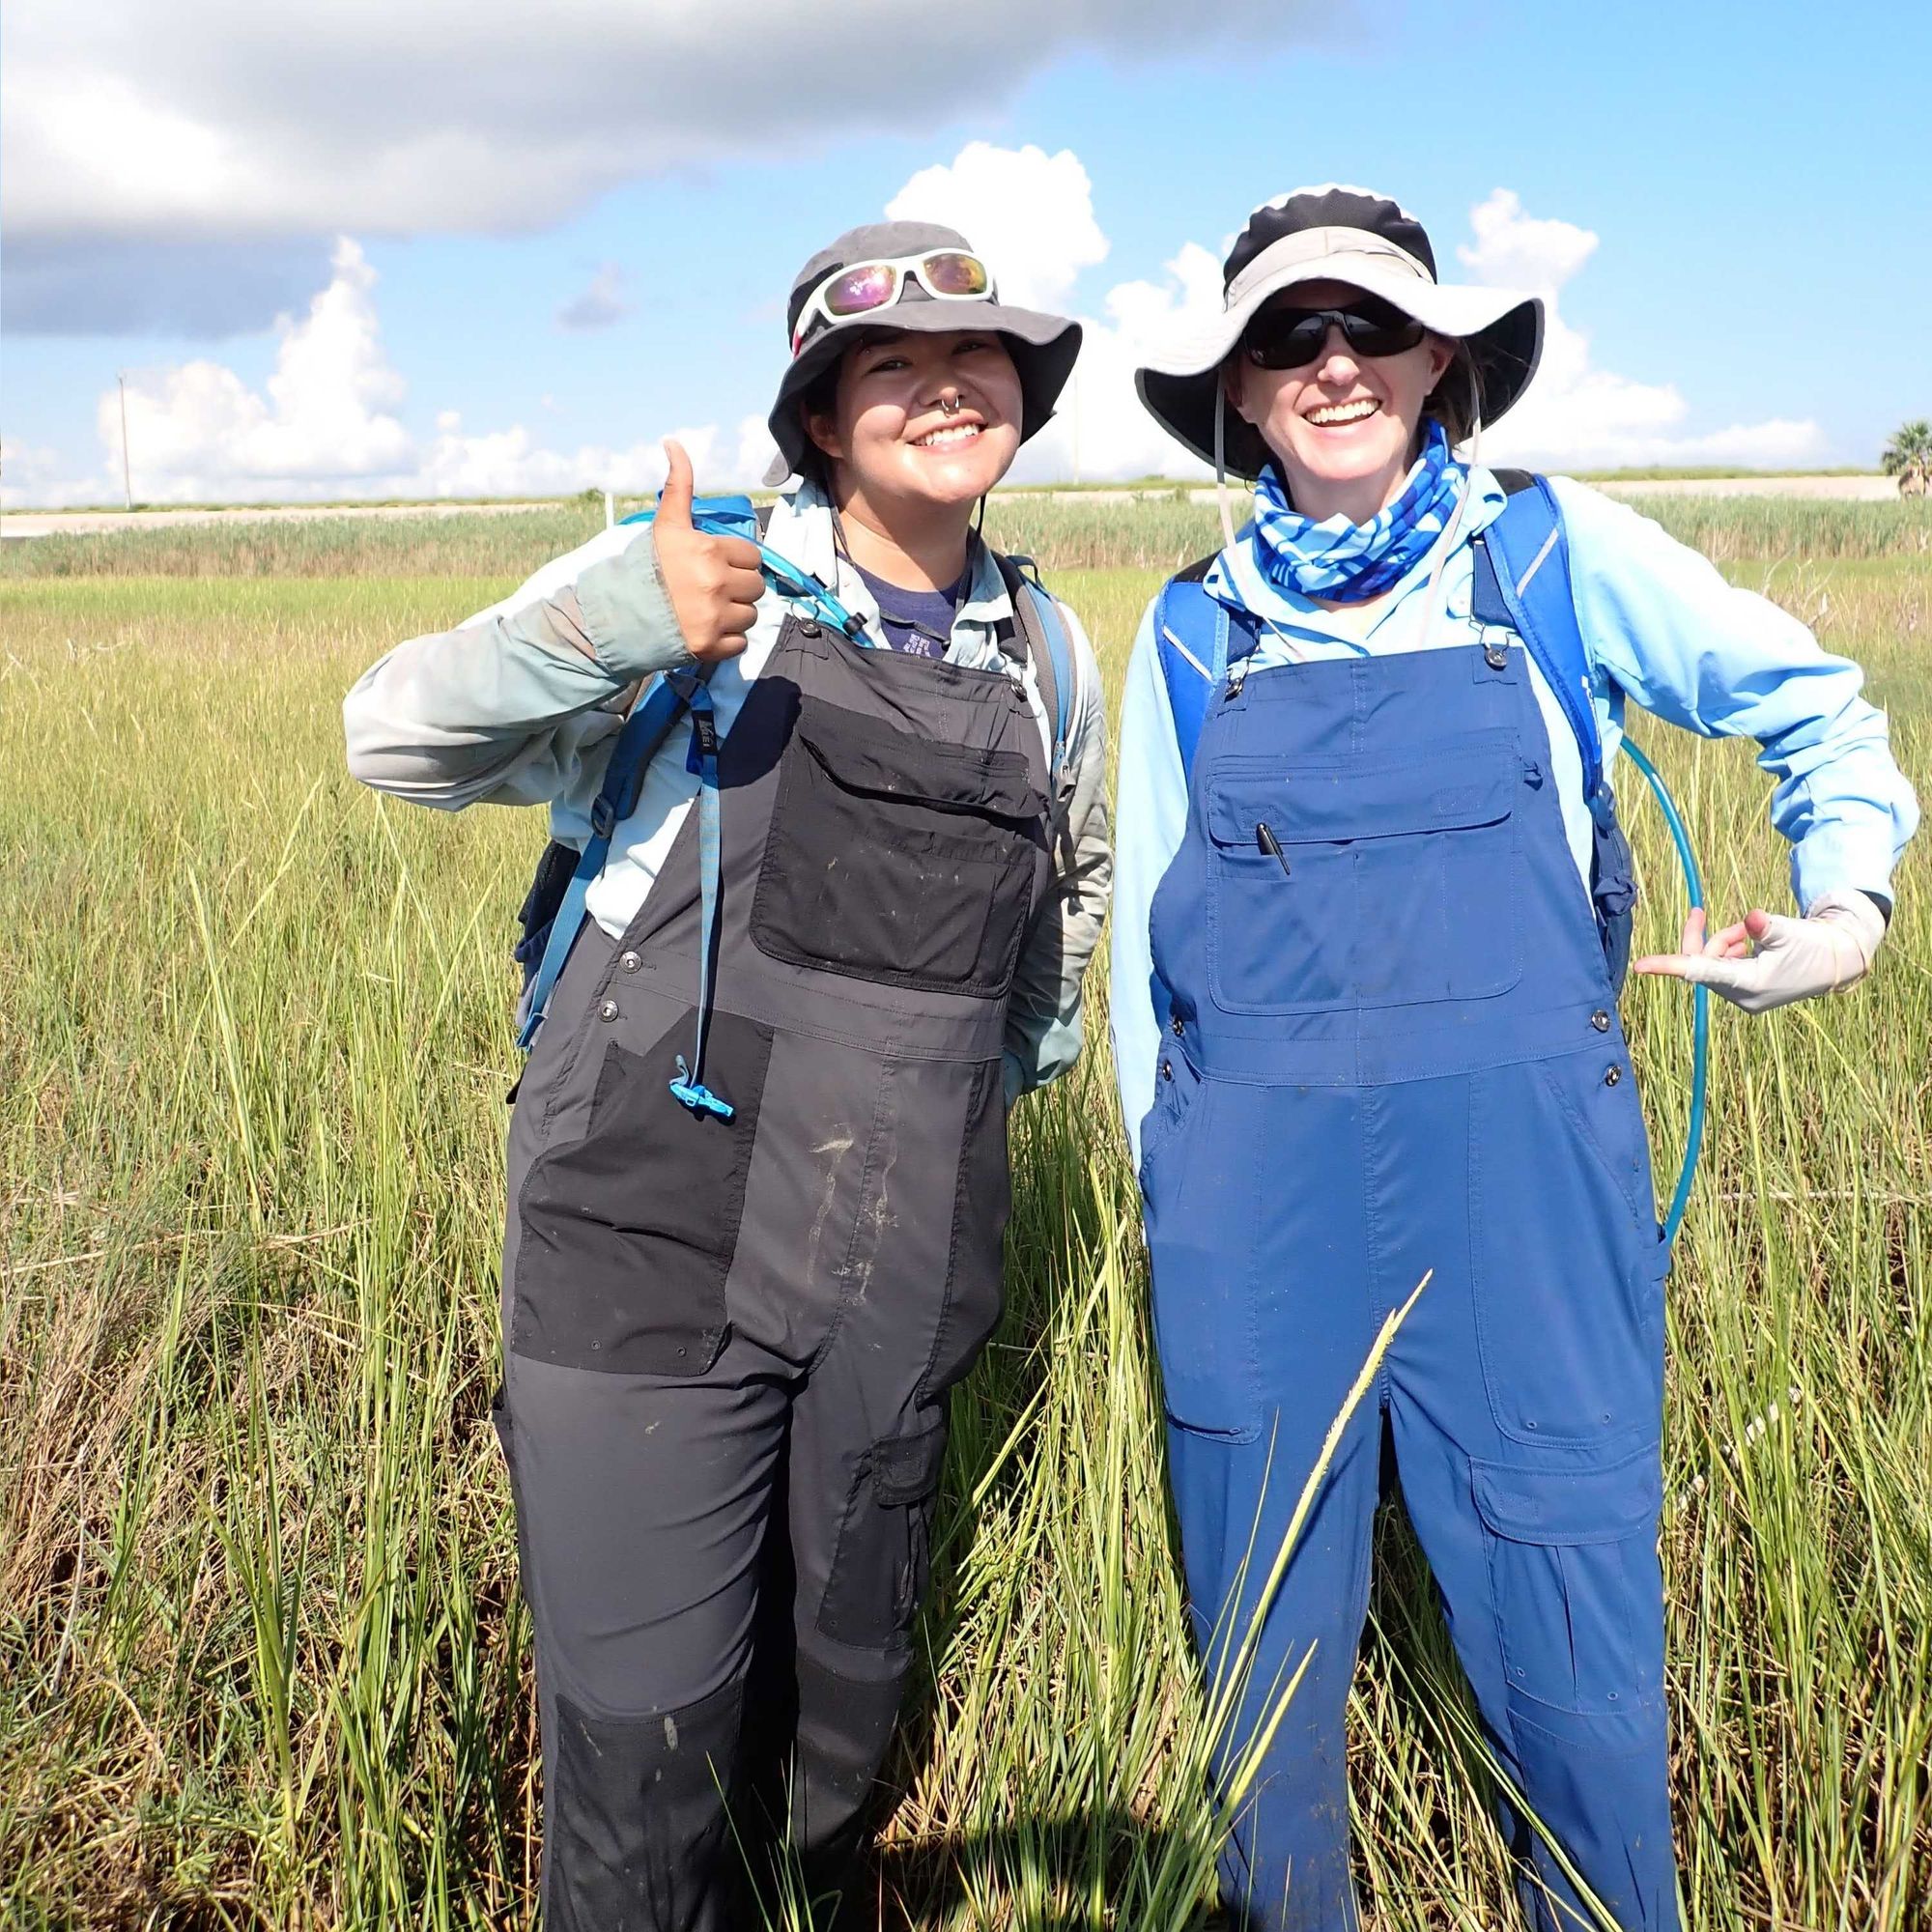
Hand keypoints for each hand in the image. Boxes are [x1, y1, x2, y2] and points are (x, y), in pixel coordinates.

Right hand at [651, 438, 763, 662]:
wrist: (620, 613)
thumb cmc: (647, 566)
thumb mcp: (666, 523)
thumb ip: (679, 485)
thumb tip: (673, 442)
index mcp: (710, 552)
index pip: (752, 556)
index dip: (736, 561)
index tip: (715, 565)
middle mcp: (716, 585)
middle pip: (756, 587)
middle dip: (738, 587)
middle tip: (712, 588)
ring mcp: (715, 618)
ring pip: (751, 615)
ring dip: (736, 613)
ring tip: (709, 609)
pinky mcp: (712, 646)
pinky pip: (741, 643)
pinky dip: (729, 639)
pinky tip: (708, 629)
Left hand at [1631, 892, 1884, 1012]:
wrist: (1837, 962)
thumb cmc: (1815, 946)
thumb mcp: (1791, 932)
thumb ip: (1768, 925)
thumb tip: (1752, 918)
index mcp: (1749, 984)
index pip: (1700, 972)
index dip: (1669, 966)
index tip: (1640, 966)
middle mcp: (1741, 994)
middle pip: (1701, 961)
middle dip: (1704, 937)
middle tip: (1699, 911)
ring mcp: (1742, 993)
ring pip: (1711, 961)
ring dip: (1722, 941)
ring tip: (1748, 931)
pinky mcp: (1746, 988)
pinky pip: (1722, 965)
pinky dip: (1729, 948)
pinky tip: (1749, 941)